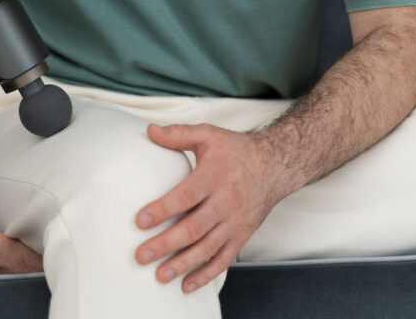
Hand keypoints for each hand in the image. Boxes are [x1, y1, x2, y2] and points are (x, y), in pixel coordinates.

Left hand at [134, 123, 292, 293]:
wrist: (275, 166)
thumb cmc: (236, 150)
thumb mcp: (208, 135)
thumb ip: (178, 134)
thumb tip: (150, 131)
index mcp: (215, 176)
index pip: (187, 196)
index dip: (163, 209)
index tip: (140, 220)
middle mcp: (226, 202)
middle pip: (194, 227)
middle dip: (166, 243)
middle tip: (141, 255)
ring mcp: (235, 222)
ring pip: (208, 248)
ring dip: (183, 264)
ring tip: (159, 274)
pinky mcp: (242, 235)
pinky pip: (224, 259)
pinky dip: (206, 274)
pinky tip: (186, 284)